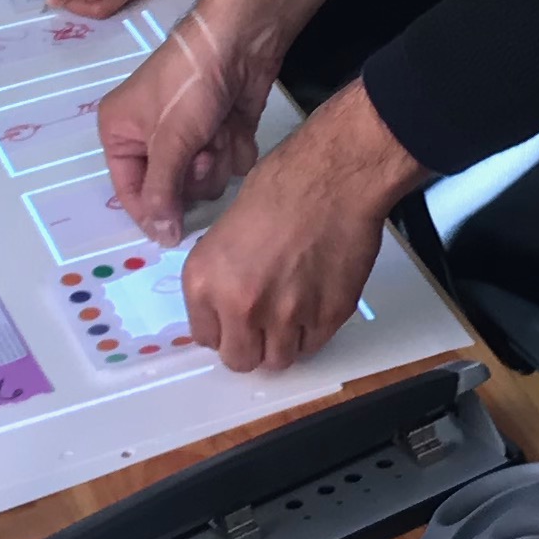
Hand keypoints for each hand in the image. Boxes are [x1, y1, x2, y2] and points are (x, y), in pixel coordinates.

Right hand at [99, 9, 279, 239]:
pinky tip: (235, 124)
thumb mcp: (169, 140)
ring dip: (215, 159)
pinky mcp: (221, 132)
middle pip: (172, 189)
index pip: (129, 190)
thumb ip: (162, 192)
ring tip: (218, 129)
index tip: (173, 234)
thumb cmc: (190, 85)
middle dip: (192, 173)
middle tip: (201, 152)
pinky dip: (235, 146)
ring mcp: (190, 135)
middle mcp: (152, 137)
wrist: (241, 41)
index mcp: (121, 132)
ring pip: (206, 179)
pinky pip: (229, 163)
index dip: (152, 212)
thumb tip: (160, 237)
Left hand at [176, 87, 414, 370]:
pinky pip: (313, 345)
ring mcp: (284, 317)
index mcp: (205, 281)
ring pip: (278, 360)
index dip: (222, 330)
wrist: (333, 178)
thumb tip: (223, 307)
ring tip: (290, 314)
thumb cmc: (283, 187)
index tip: (232, 322)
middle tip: (261, 326)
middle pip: (240, 360)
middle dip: (249, 346)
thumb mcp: (224, 231)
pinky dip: (311, 332)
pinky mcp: (325, 318)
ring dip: (281, 343)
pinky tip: (313, 302)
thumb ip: (220, 278)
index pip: (205, 338)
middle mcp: (239, 306)